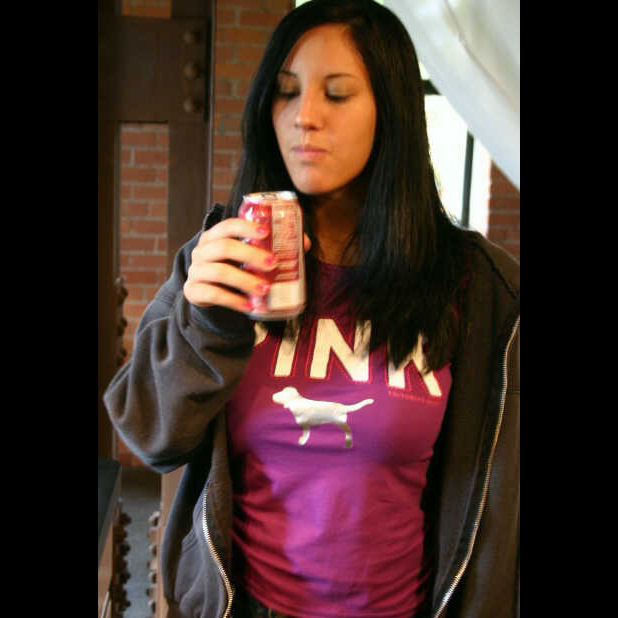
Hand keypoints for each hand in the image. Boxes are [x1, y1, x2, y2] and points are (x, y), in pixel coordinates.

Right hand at [183, 218, 310, 313]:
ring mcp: (196, 271)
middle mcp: (202, 251)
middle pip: (224, 247)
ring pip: (219, 272)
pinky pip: (214, 294)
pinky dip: (234, 300)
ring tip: (265, 289)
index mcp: (214, 237)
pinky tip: (249, 306)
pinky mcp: (194, 291)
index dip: (245, 227)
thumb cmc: (232, 269)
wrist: (208, 294)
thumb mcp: (247, 257)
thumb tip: (304, 242)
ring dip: (245, 280)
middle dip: (250, 255)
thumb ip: (270, 248)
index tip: (266, 232)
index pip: (227, 226)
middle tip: (272, 264)